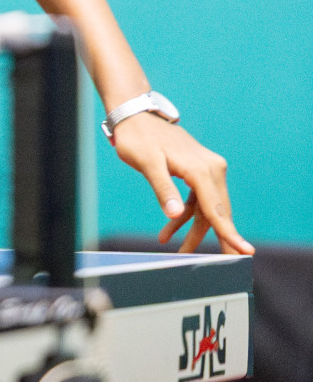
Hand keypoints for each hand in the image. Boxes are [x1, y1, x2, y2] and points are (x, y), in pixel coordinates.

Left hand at [110, 113, 253, 254]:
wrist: (135, 115)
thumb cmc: (138, 138)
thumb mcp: (147, 163)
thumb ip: (163, 188)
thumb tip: (174, 214)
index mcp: (201, 169)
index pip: (216, 209)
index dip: (229, 233)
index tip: (245, 252)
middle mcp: (212, 168)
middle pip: (218, 211)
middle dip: (219, 239)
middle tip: (226, 266)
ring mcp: (207, 168)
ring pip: (207, 207)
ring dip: (195, 230)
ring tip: (180, 252)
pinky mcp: (198, 170)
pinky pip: (198, 198)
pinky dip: (186, 214)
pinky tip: (170, 230)